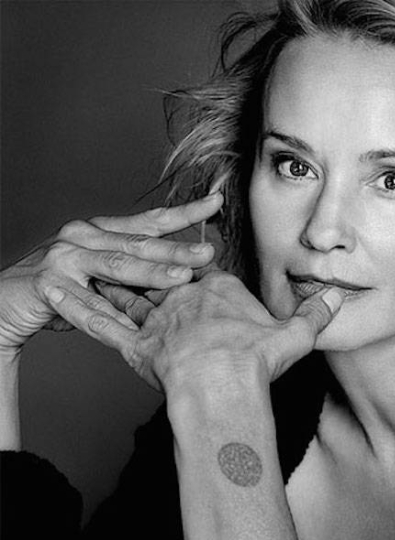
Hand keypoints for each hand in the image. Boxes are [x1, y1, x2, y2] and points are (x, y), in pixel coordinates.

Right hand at [0, 193, 221, 356]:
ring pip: (117, 267)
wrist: (3, 304)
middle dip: (177, 249)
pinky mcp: (47, 284)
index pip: (149, 222)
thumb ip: (133, 275)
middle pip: (139, 244)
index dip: (183, 213)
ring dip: (152, 274)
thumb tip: (185, 277)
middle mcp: (82, 236)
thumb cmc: (59, 291)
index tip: (216, 204)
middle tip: (208, 253)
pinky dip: (112, 316)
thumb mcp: (101, 279)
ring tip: (182, 278)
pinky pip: (86, 304)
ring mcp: (63, 258)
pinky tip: (137, 324)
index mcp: (100, 231)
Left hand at [60, 270, 343, 391]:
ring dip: (108, 283)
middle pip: (163, 279)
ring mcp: (157, 320)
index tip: (194, 258)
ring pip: (129, 295)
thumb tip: (339, 296)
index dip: (197, 267)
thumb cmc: (258, 361)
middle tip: (132, 258)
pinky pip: (101, 324)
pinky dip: (76, 307)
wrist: (223, 384)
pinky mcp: (135, 346)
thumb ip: (316, 314)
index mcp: (219, 290)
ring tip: (86, 267)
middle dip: (149, 271)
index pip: (203, 271)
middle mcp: (183, 298)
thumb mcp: (295, 335)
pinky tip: (52, 293)